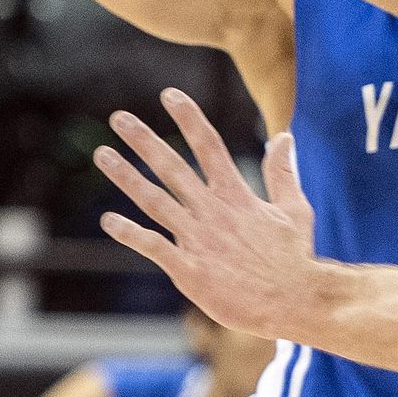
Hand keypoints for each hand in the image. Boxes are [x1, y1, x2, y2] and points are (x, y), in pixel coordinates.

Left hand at [97, 89, 318, 337]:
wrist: (293, 301)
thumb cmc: (294, 258)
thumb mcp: (295, 209)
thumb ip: (283, 172)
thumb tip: (283, 136)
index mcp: (237, 196)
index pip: (209, 146)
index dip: (189, 118)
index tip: (168, 94)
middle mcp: (213, 212)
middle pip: (173, 168)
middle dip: (144, 141)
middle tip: (118, 118)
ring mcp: (198, 240)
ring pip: (155, 201)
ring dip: (127, 177)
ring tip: (102, 154)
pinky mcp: (189, 270)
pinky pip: (153, 246)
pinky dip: (130, 233)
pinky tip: (108, 220)